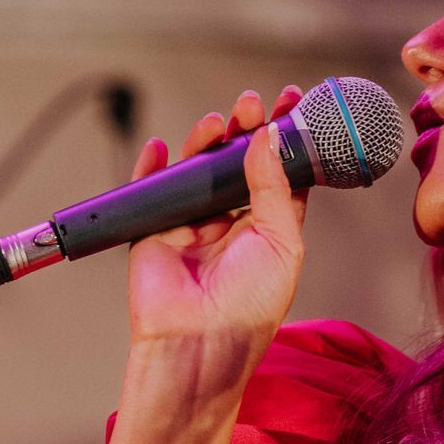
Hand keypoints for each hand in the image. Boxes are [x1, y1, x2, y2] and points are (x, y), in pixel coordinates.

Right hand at [125, 86, 306, 378]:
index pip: (280, 171)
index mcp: (271, 227)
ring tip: (216, 123)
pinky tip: (162, 148)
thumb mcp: (282, 241)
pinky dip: (152, 166)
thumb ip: (274, 187)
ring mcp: (193, 225)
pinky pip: (150, 190)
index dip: (286, 136)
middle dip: (245, 128)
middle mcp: (233, 222)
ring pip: (197, 169)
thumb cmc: (251, 306)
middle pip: (238, 162)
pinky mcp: (155, 232)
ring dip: (205, 140)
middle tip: (251, 104)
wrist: (200, 342)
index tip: (293, 101)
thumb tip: (267, 137)